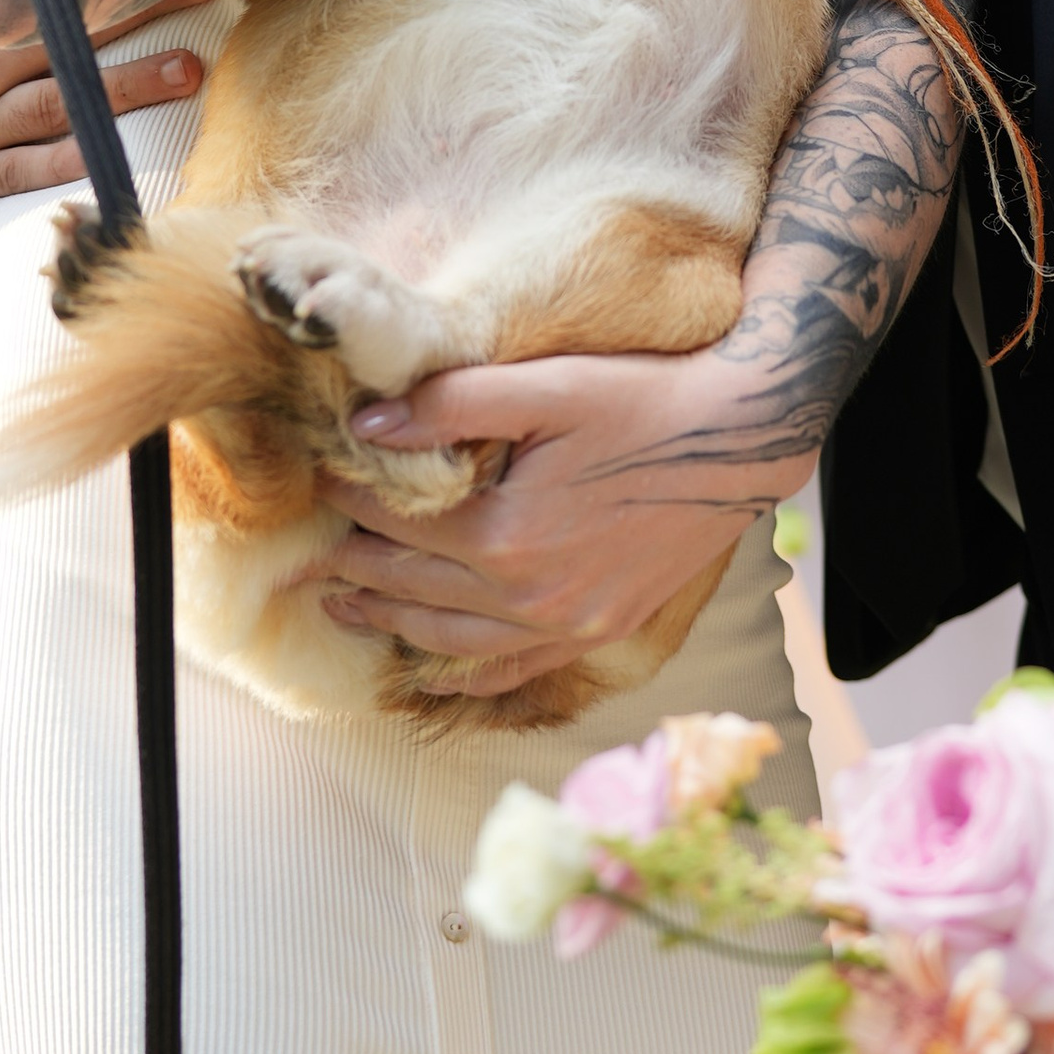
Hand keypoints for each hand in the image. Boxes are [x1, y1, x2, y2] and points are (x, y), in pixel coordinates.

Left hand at [315, 344, 791, 697]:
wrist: (744, 437)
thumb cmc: (647, 399)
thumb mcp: (547, 384)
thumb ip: (452, 403)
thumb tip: (366, 423)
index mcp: (508, 532)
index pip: (400, 521)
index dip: (354, 498)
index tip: (323, 481)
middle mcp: (531, 595)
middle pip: (414, 586)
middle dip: (356, 565)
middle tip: (309, 556)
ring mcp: (568, 623)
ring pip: (451, 639)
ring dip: (391, 621)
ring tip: (346, 604)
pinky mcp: (599, 631)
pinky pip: (513, 666)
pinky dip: (464, 669)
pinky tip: (433, 660)